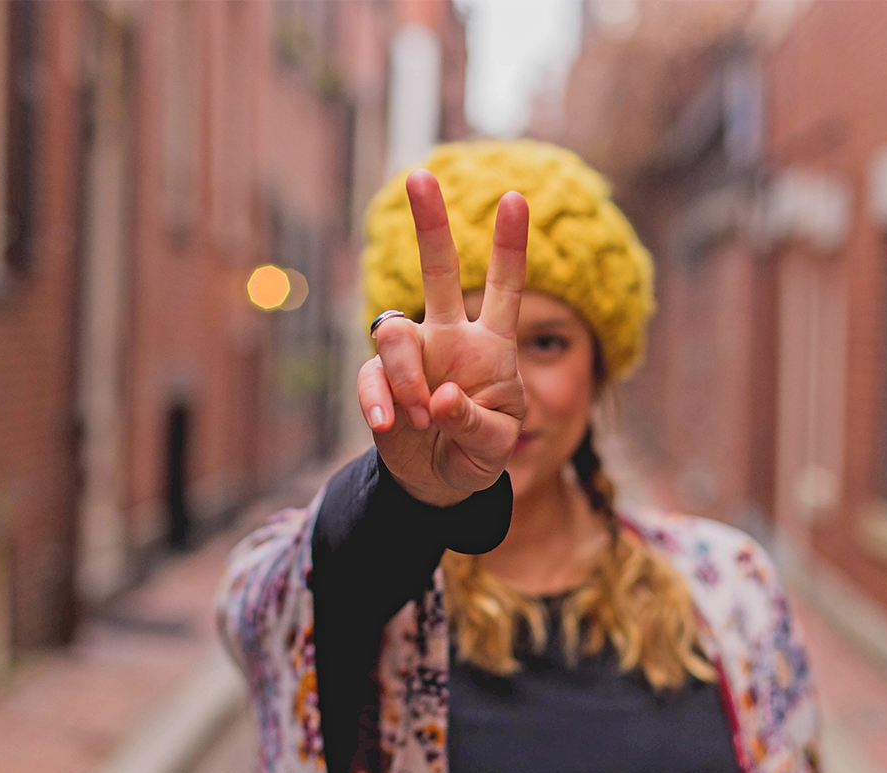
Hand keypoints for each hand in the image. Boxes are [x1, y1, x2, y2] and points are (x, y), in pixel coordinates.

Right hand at [357, 170, 527, 507]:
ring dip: (406, 376)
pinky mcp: (380, 381)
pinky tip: (388, 423)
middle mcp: (450, 338)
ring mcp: (413, 357)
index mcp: (491, 346)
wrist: (439, 482)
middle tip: (420, 175)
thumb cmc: (478, 453)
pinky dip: (378, 400)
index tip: (516, 197)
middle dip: (430, 224)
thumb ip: (475, 422)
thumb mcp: (495, 445)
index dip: (510, 245)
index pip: (504, 288)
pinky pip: (370, 377)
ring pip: (396, 334)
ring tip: (419, 417)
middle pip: (438, 272)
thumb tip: (440, 398)